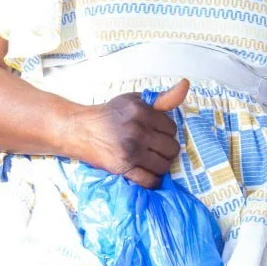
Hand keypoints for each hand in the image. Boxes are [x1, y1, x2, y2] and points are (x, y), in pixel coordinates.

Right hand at [68, 79, 187, 188]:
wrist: (80, 130)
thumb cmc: (111, 114)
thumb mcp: (135, 100)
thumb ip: (162, 99)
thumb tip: (186, 84)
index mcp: (142, 112)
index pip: (172, 129)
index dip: (166, 132)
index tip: (156, 132)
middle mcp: (137, 132)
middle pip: (172, 148)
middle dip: (166, 148)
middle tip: (154, 147)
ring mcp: (130, 152)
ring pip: (164, 165)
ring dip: (160, 164)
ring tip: (151, 159)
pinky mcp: (122, 168)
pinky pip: (149, 181)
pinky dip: (153, 180)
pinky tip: (149, 173)